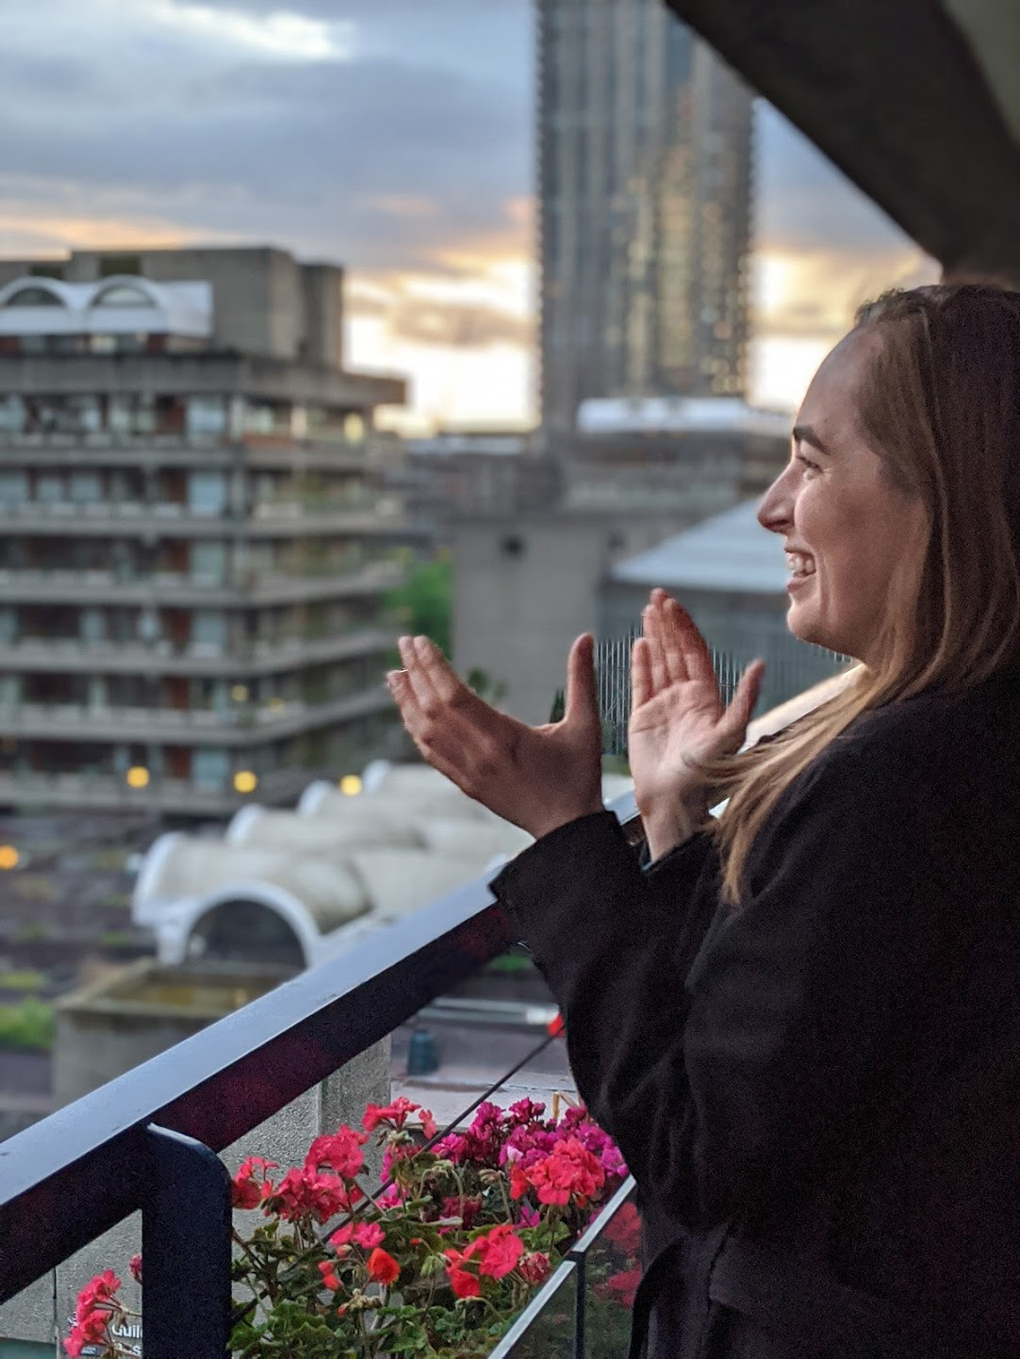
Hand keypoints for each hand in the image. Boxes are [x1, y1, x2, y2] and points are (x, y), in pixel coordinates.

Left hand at [387, 633, 603, 839]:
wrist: (567, 831)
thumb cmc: (578, 776)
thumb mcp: (585, 725)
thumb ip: (582, 679)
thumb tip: (586, 637)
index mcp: (504, 737)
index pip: (455, 696)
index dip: (434, 667)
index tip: (421, 642)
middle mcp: (478, 755)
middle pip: (433, 709)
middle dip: (415, 673)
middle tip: (404, 644)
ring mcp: (468, 772)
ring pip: (425, 733)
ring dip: (407, 702)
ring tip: (394, 674)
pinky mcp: (466, 784)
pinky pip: (431, 754)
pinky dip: (415, 730)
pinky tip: (409, 714)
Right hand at [629, 589, 763, 858]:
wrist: (674, 802)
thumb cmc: (706, 776)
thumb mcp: (730, 737)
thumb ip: (744, 701)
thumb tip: (760, 666)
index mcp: (706, 697)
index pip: (694, 652)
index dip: (684, 627)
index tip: (673, 604)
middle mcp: (686, 697)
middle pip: (676, 650)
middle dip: (668, 623)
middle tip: (657, 595)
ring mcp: (663, 706)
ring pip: (659, 662)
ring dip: (654, 636)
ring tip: (647, 610)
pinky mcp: (642, 718)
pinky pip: (640, 684)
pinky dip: (640, 663)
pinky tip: (639, 643)